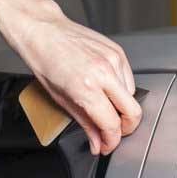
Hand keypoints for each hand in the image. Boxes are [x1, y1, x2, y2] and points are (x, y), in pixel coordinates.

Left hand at [0, 0, 141, 155]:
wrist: (44, 31)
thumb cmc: (45, 62)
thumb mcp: (61, 100)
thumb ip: (85, 123)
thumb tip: (97, 142)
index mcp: (86, 88)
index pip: (112, 125)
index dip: (112, 141)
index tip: (107, 146)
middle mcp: (104, 73)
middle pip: (133, 112)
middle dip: (126, 128)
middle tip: (113, 133)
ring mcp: (113, 60)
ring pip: (132, 97)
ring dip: (121, 108)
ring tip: (103, 106)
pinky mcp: (118, 52)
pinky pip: (128, 80)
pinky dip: (121, 90)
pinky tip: (105, 89)